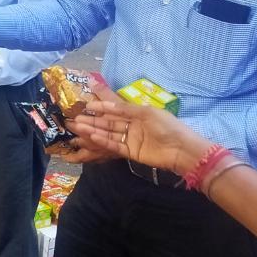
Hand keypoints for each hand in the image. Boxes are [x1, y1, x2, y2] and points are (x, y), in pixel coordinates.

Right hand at [68, 81, 215, 174]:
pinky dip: (102, 141)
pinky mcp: (130, 152)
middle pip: (109, 122)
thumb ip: (126, 109)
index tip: (86, 104)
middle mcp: (132, 125)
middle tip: (74, 118)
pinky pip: (113, 145)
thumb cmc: (167, 127)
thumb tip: (106, 104)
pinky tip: (91, 136)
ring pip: (108, 133)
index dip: (101, 106)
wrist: (182, 150)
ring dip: (93, 130)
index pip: (115, 108)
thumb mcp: (147, 113)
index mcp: (137, 114)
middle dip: (92, 119)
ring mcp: (130, 139)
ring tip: (77, 126)